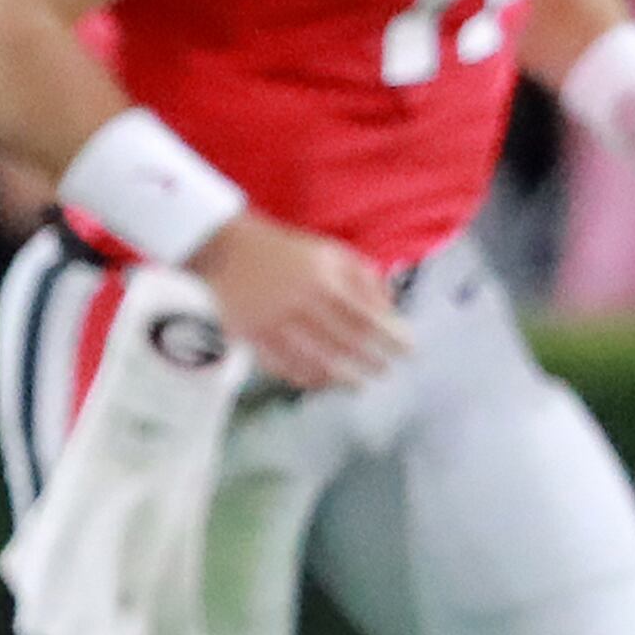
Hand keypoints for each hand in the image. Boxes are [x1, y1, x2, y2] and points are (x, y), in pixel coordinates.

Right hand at [192, 209, 408, 389]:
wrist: (226, 250)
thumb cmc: (287, 252)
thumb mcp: (330, 251)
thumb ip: (363, 277)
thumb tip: (389, 310)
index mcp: (323, 279)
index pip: (366, 318)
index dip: (390, 338)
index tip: (408, 351)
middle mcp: (301, 303)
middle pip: (345, 344)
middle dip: (371, 362)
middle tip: (385, 371)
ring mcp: (274, 324)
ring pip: (316, 362)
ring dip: (341, 377)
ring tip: (358, 384)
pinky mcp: (252, 338)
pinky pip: (285, 367)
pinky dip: (306, 378)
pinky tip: (322, 380)